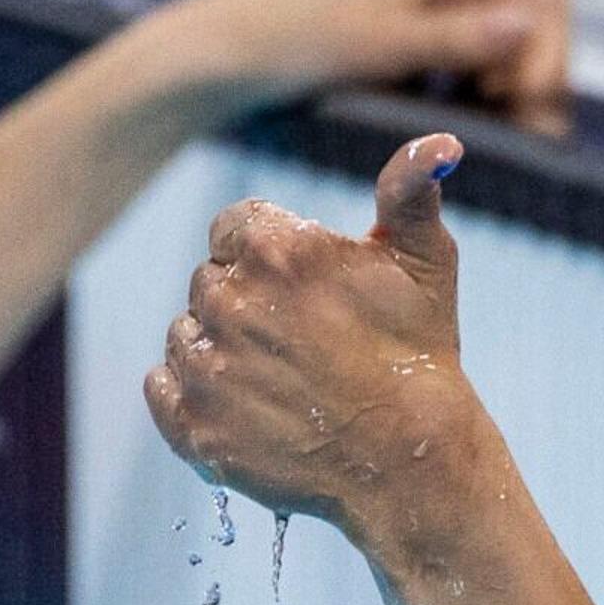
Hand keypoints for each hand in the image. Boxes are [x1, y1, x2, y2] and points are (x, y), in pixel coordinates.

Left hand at [135, 0, 573, 133]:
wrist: (236, 42)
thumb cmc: (301, 40)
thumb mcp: (382, 43)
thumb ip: (456, 35)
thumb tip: (525, 24)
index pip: (546, 1)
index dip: (550, 61)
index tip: (522, 112)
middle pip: (538, 14)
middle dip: (540, 74)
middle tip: (519, 131)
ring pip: (514, 31)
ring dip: (516, 79)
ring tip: (493, 125)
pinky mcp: (423, 9)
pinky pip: (482, 41)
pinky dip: (487, 78)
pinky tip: (461, 108)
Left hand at [146, 135, 483, 550]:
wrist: (413, 464)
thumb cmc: (421, 356)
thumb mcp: (427, 262)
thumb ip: (412, 189)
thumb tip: (441, 140)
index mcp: (276, 249)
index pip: (234, 228)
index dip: (272, 258)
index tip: (308, 293)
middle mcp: (228, 301)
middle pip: (209, 281)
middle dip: (248, 304)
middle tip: (305, 344)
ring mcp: (207, 367)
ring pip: (185, 333)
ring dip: (220, 349)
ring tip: (282, 380)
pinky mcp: (192, 425)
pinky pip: (161, 386)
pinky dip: (192, 394)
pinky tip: (246, 406)